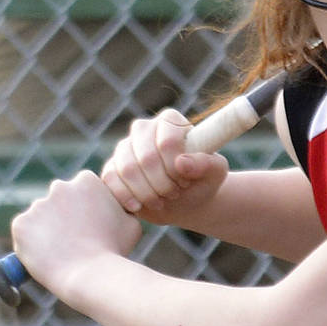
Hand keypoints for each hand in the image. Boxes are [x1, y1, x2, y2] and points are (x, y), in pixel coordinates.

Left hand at [11, 170, 141, 303]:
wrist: (90, 274)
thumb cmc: (114, 250)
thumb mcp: (130, 223)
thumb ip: (118, 209)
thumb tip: (116, 210)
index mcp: (86, 181)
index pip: (82, 190)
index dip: (86, 208)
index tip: (90, 225)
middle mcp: (59, 187)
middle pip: (59, 200)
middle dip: (64, 215)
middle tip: (75, 240)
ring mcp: (37, 205)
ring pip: (41, 218)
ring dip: (48, 230)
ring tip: (63, 252)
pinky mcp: (21, 224)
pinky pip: (25, 233)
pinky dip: (32, 243)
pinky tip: (47, 255)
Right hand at [101, 108, 229, 226]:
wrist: (185, 202)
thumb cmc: (203, 181)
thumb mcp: (215, 173)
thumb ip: (207, 164)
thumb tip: (182, 163)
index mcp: (171, 120)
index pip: (167, 141)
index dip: (175, 168)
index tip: (185, 180)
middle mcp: (144, 128)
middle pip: (146, 158)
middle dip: (163, 183)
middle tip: (174, 193)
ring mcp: (125, 147)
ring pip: (127, 170)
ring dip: (147, 192)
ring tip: (161, 200)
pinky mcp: (112, 167)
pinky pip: (110, 179)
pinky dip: (126, 196)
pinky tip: (140, 205)